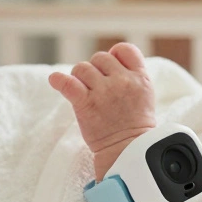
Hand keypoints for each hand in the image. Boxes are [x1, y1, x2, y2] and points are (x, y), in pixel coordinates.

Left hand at [49, 43, 156, 171]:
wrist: (128, 152)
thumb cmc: (134, 126)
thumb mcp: (145, 95)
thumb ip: (132, 75)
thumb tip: (111, 55)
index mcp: (140, 78)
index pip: (124, 49)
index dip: (114, 54)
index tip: (110, 67)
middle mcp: (123, 81)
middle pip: (100, 57)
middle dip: (96, 70)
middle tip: (96, 88)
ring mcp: (104, 92)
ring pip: (83, 68)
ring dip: (80, 77)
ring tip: (84, 92)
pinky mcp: (86, 104)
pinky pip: (68, 83)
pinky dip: (58, 80)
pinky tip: (55, 80)